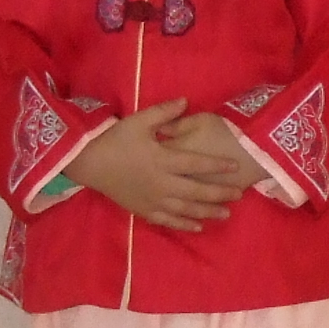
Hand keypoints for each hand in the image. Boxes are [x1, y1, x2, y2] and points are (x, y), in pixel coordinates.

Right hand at [70, 98, 255, 230]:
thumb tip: (186, 100)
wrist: (89, 163)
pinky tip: (199, 227)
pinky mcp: (144, 210)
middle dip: (220, 193)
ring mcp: (154, 199)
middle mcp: (162, 183)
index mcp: (163, 159)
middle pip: (197, 190)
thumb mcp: (138, 120)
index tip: (235, 166)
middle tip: (239, 194)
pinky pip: (168, 220)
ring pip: (186, 209)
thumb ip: (164, 112)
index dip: (217, 165)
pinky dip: (185, 224)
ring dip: (208, 211)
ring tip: (226, 213)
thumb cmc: (116, 140)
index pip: (197, 163)